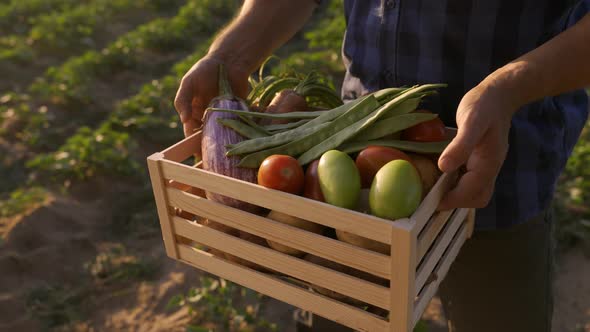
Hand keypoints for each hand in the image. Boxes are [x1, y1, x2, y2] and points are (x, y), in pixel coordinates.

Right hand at [174, 55, 248, 145]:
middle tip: (211, 157)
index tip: (196, 151)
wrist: (230, 61)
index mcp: (194, 111)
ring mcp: (223, 115)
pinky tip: (238, 143)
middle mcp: (208, 116)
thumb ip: (183, 100)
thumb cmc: (205, 69)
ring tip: (224, 154)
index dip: (192, 141)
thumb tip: (183, 120)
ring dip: (222, 143)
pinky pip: (236, 126)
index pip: (191, 130)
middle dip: (207, 146)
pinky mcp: (237, 113)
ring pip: (221, 133)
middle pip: (206, 135)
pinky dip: (237, 134)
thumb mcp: (189, 82)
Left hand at [437, 83, 514, 209]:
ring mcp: (487, 166)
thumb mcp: (471, 121)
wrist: (499, 95)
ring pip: (474, 191)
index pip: (470, 193)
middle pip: (476, 198)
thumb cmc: (484, 105)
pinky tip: (440, 174)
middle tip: (430, 196)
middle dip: (454, 201)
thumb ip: (460, 145)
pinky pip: (470, 180)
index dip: (450, 200)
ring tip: (432, 187)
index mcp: (488, 164)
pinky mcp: (481, 161)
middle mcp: (490, 169)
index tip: (429, 201)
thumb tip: (443, 167)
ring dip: (455, 194)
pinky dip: (456, 183)